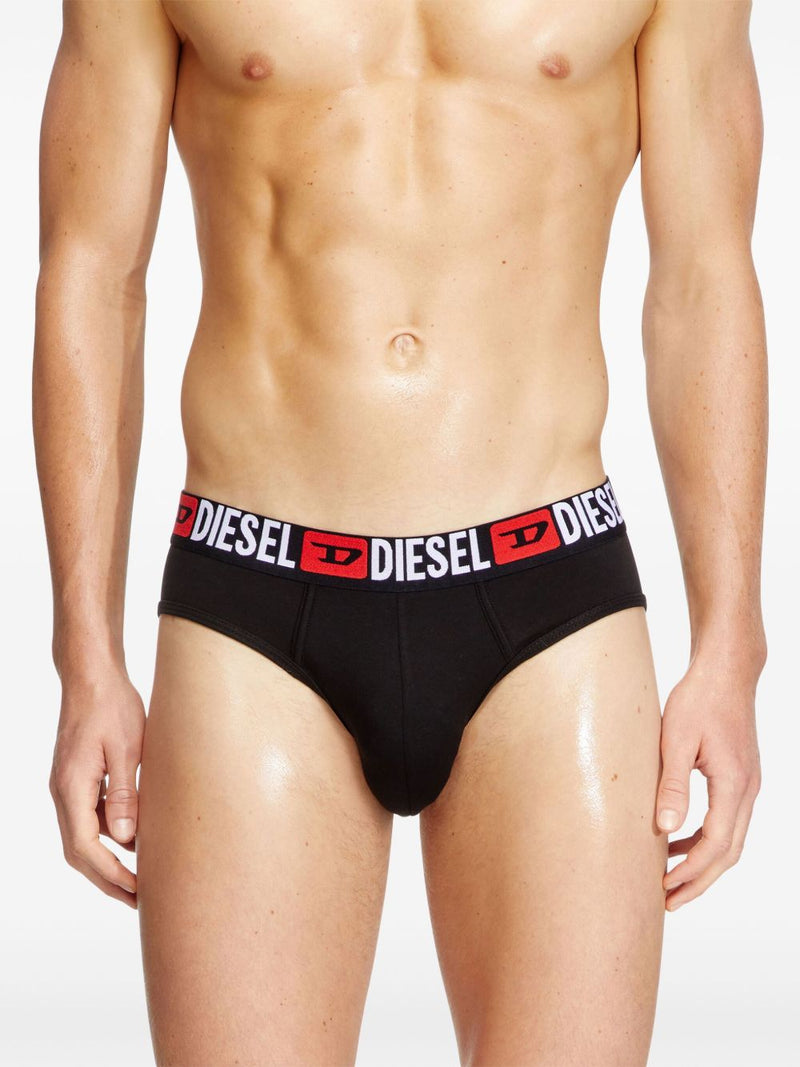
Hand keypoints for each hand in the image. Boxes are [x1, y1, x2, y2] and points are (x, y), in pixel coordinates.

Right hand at [49, 667, 145, 907]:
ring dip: (107, 859)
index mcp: (72, 787)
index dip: (111, 874)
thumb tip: (125, 838)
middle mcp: (63, 791)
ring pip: (82, 835)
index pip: (86, 847)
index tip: (137, 891)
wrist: (91, 675)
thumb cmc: (111, 704)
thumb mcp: (127, 748)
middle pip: (79, 850)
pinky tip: (132, 838)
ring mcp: (67, 785)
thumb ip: (125, 793)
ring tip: (140, 877)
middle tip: (139, 899)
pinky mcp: (77, 777)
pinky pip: (88, 816)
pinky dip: (107, 835)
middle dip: (107, 878)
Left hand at [655, 654, 762, 910]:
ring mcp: (748, 784)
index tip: (665, 889)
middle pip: (728, 852)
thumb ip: (672, 785)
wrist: (725, 671)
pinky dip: (704, 838)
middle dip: (699, 880)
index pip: (715, 844)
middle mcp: (747, 790)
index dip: (691, 872)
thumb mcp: (676, 740)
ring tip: (669, 878)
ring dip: (702, 862)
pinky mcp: (740, 777)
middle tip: (668, 901)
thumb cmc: (698, 699)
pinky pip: (727, 820)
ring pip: (730, 839)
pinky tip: (677, 838)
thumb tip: (665, 828)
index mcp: (734, 784)